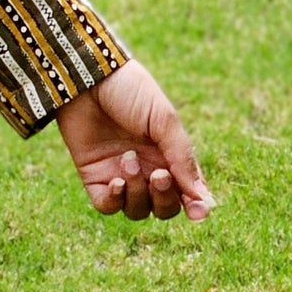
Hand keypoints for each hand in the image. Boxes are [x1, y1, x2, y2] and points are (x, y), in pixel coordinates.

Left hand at [56, 59, 212, 223]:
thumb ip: (182, 159)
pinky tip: (117, 182)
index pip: (187, 193)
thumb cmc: (131, 92)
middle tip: (159, 174)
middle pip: (164, 207)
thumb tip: (203, 200)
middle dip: (165, 198)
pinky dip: (115, 201)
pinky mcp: (94, 176)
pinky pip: (107, 206)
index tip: (198, 212)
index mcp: (170, 155)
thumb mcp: (164, 121)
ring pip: (137, 210)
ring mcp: (120, 175)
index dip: (195, 206)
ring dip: (138, 192)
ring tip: (129, 160)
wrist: (87, 79)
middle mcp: (148, 169)